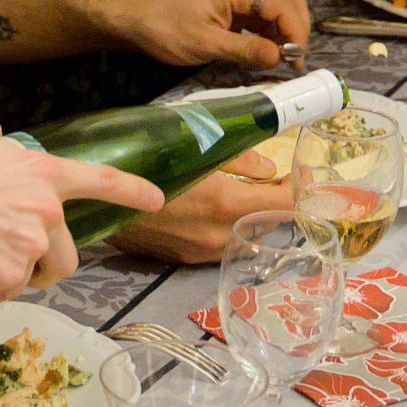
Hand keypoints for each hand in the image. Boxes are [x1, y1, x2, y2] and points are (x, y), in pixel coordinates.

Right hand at [0, 106, 162, 314]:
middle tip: (5, 268)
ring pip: (23, 282)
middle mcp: (45, 212)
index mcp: (42, 173)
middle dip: (39, 270)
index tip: (157, 200)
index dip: (131, 191)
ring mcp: (26, 247)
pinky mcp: (0, 278)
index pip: (100, 180)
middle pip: (63, 258)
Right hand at [106, 170, 293, 265]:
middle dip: (277, 202)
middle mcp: (219, 236)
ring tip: (249, 192)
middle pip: (268, 223)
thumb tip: (268, 170)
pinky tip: (220, 210)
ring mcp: (201, 252)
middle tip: (279, 180)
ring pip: (246, 236)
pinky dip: (231, 228)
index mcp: (225, 204)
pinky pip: (222, 245)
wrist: (97, 200)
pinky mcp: (185, 259)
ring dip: (253, 217)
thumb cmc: (146, 161)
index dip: (303, 191)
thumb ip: (238, 159)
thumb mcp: (195, 146)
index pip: (284, 205)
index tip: (309, 177)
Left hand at [120, 0, 310, 69]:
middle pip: (288, 0)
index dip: (296, 31)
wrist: (138, 23)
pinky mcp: (233, 9)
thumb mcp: (206, 45)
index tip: (295, 59)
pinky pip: (263, 17)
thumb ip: (245, 50)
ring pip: (278, 8)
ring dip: (286, 32)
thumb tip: (280, 58)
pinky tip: (269, 54)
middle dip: (297, 29)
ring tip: (284, 61)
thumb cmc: (168, 32)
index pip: (283, 4)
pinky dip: (272, 34)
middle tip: (294, 62)